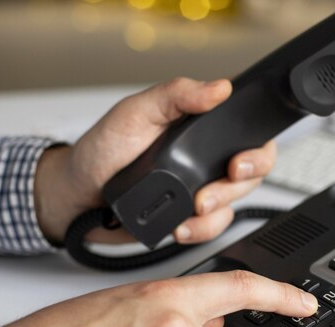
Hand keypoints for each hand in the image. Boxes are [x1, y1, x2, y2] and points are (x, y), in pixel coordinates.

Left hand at [34, 78, 276, 243]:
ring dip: (217, 211)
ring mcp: (200, 188)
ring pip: (234, 204)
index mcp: (200, 127)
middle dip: (236, 186)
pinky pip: (213, 228)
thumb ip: (176, 96)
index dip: (257, 149)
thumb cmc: (102, 151)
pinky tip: (181, 227)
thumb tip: (218, 88)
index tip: (239, 160)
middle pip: (250, 173)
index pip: (248, 133)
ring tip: (192, 210)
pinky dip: (201, 231)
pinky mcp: (190, 217)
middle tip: (214, 189)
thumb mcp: (135, 112)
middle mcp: (206, 158)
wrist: (77, 198)